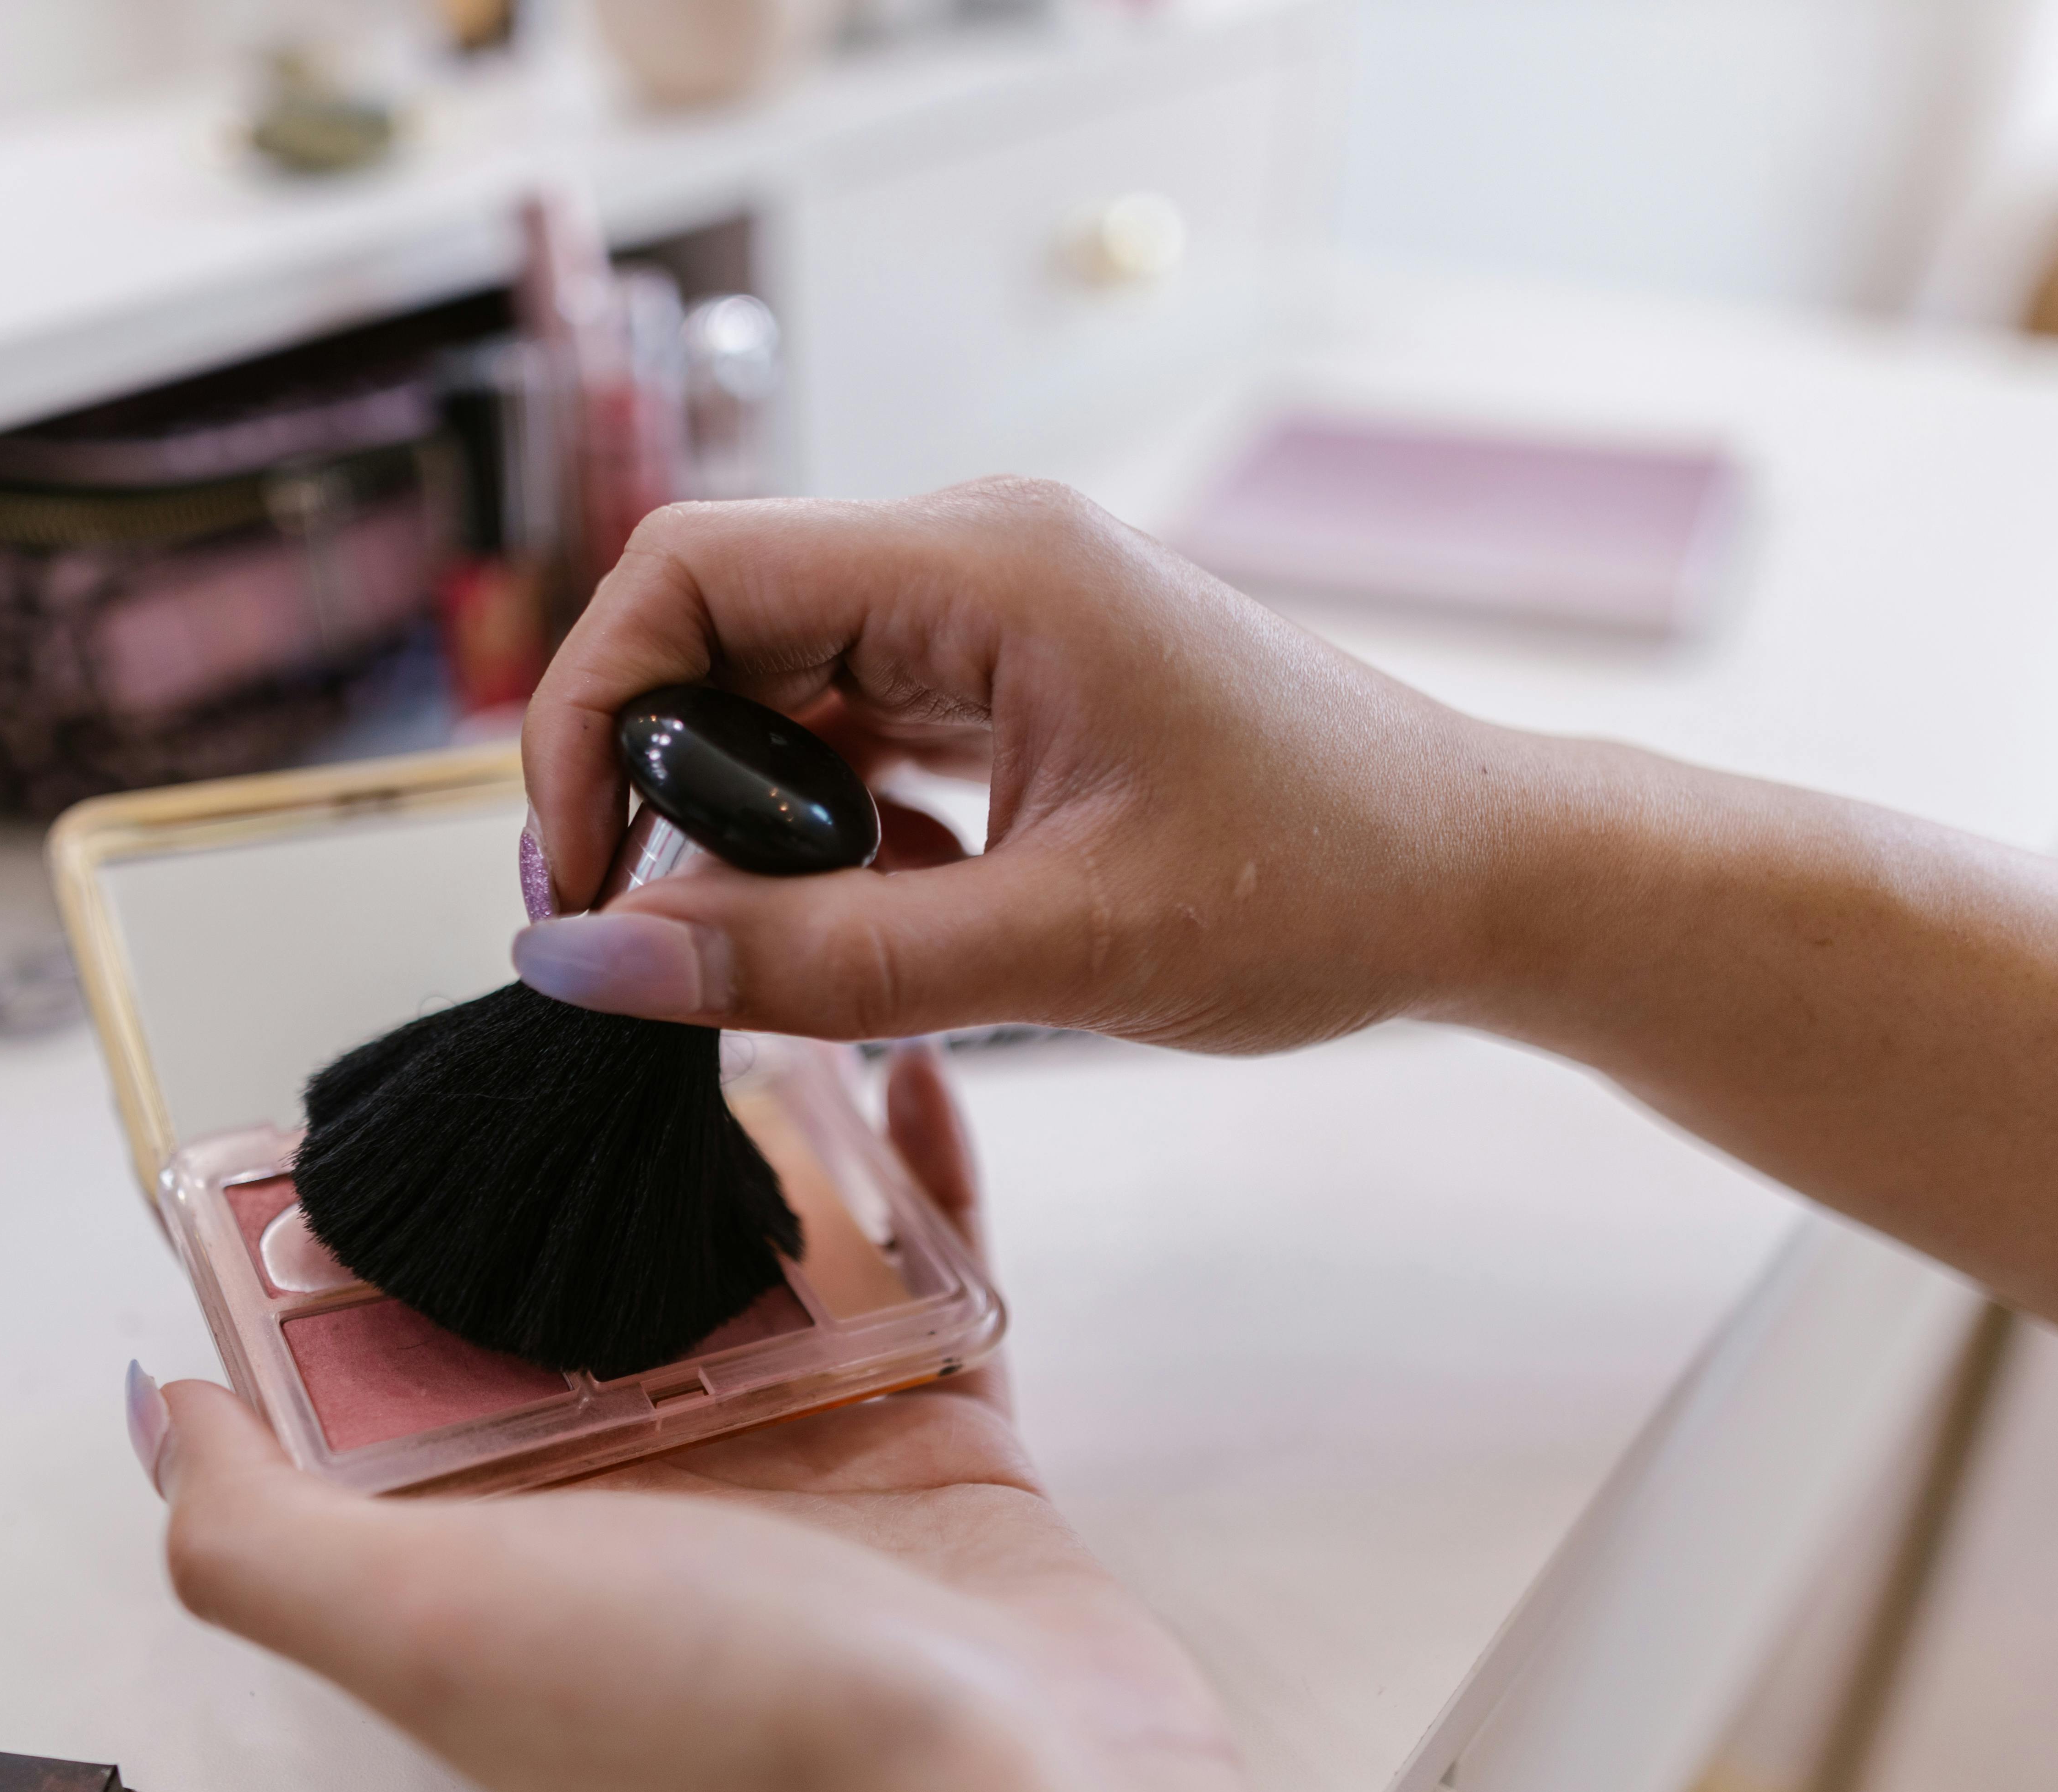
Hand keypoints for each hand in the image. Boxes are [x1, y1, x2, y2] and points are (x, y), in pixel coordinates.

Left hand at [141, 1044, 1466, 1791]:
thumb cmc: (720, 1736)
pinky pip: (913, 1274)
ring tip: (729, 1003)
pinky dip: (912, 1180)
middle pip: (578, 1292)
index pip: (398, 1368)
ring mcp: (795, 1467)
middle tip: (567, 1001)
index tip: (368, 1104)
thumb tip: (158, 1413)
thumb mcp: (420, 1625)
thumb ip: (253, 1531)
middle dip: (566, 1164)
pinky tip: (902, 1081)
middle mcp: (638, 1501)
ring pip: (750, 1263)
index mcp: (503, 1542)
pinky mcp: (933, 1443)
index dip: (372, 1244)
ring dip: (740, 1149)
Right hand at [511, 481, 1532, 1052]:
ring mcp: (989, 616)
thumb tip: (592, 968)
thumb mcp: (1053, 950)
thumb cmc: (1322, 890)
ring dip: (741, 824)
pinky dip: (824, 835)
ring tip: (778, 952)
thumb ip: (814, 962)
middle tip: (645, 946)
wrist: (1481, 878)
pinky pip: (850, 734)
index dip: (584, 716)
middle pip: (712, 628)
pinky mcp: (1007, 681)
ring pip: (773, 693)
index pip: (688, 575)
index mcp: (984, 564)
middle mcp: (971, 557)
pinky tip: (883, 924)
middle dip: (646, 785)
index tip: (576, 882)